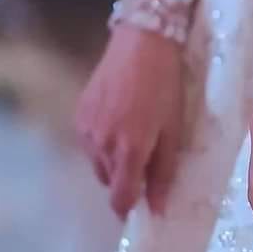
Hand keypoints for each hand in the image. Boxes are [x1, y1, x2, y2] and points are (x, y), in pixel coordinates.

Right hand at [74, 23, 184, 217]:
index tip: (142, 207)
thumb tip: (158, 207)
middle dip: (125, 180)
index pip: (120, 198)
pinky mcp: (79, 114)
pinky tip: (119, 121)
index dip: (130, 208)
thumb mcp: (173, 129)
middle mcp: (101, 145)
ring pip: (97, 163)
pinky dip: (102, 143)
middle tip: (146, 160)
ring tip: (134, 136)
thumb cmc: (165, 86)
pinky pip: (89, 143)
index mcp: (128, 151)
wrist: (142, 43)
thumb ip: (164, 170)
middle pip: (109, 182)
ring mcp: (86, 129)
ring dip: (113, 161)